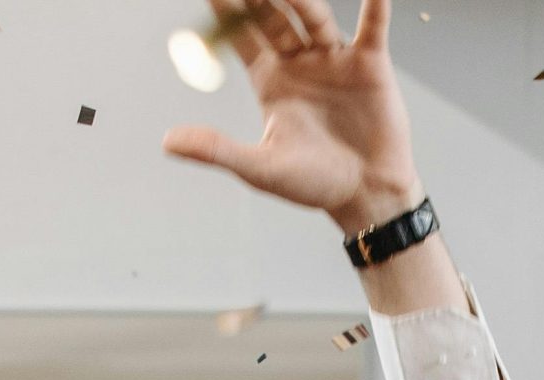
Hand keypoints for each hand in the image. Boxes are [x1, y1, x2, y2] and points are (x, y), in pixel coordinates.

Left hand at [166, 0, 419, 237]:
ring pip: (313, 15)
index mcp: (271, 81)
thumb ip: (216, 149)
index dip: (225, 10)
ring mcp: (333, 58)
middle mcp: (300, 62)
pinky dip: (375, 3)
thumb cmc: (314, 185)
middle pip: (274, 15)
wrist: (366, 196)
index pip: (242, 35)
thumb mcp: (259, 168)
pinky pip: (372, 24)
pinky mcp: (369, 62)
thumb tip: (167, 142)